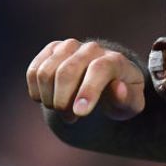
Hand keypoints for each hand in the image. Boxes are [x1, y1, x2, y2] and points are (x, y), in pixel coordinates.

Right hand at [26, 39, 144, 122]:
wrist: (107, 79)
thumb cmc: (120, 96)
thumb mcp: (131, 104)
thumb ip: (128, 99)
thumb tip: (117, 88)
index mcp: (115, 60)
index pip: (99, 69)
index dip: (88, 91)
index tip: (79, 113)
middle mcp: (91, 49)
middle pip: (67, 71)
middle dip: (63, 101)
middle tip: (69, 118)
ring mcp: (69, 47)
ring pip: (46, 72)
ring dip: (49, 99)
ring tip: (62, 111)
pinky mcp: (52, 50)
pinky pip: (34, 71)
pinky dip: (36, 91)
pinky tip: (49, 100)